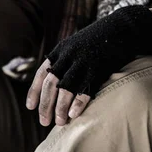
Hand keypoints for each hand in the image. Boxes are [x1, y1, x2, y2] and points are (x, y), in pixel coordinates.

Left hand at [26, 5, 151, 126]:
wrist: (122, 28)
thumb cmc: (95, 43)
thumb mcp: (73, 47)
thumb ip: (61, 63)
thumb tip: (49, 88)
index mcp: (59, 52)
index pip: (41, 75)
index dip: (34, 92)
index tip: (30, 108)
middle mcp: (68, 57)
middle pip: (50, 85)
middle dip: (45, 105)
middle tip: (44, 122)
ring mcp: (83, 62)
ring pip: (66, 89)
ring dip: (60, 108)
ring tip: (59, 123)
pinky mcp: (98, 68)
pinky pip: (85, 89)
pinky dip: (78, 103)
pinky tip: (73, 115)